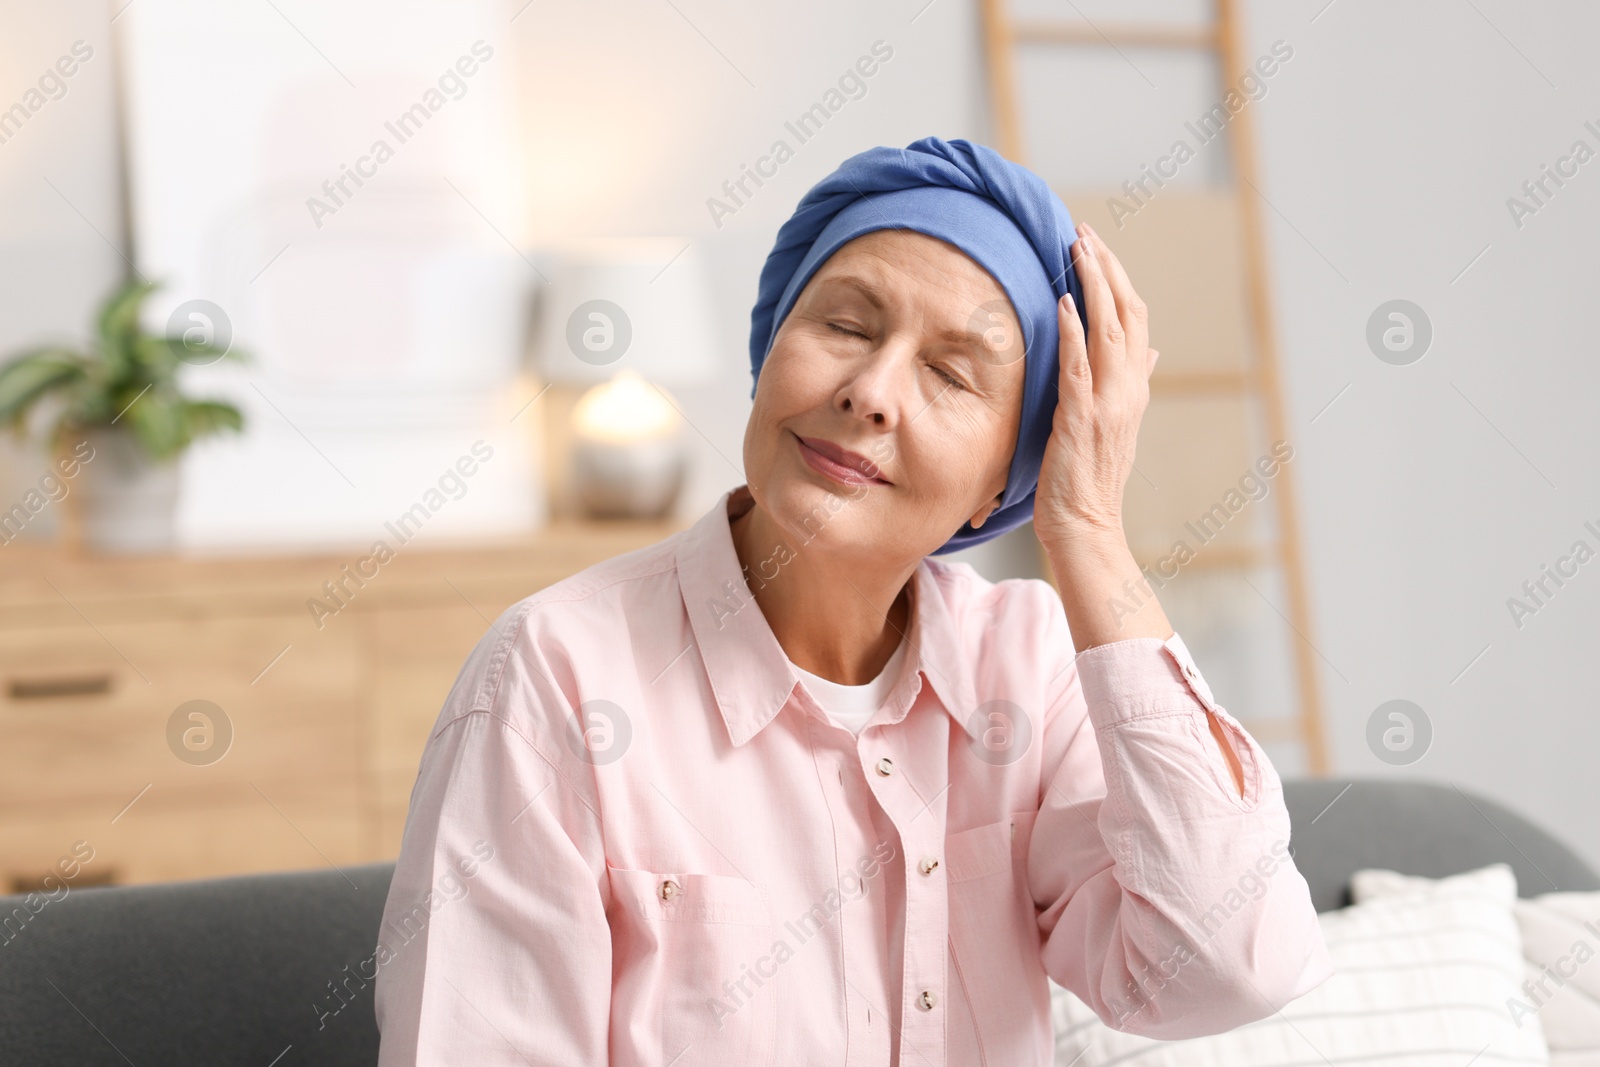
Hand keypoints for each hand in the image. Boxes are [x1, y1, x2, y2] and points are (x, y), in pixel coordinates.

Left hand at [1034, 222, 1158, 552]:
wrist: (1085, 527)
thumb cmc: (1089, 481)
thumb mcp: (1115, 426)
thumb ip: (1131, 385)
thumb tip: (1148, 353)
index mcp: (1135, 390)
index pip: (1136, 321)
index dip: (1118, 281)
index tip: (1097, 248)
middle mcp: (1128, 390)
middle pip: (1127, 313)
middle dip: (1106, 268)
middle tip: (1084, 232)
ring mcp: (1108, 403)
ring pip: (1109, 329)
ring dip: (1093, 285)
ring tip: (1077, 248)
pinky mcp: (1082, 417)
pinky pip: (1080, 365)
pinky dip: (1074, 331)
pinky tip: (1065, 302)